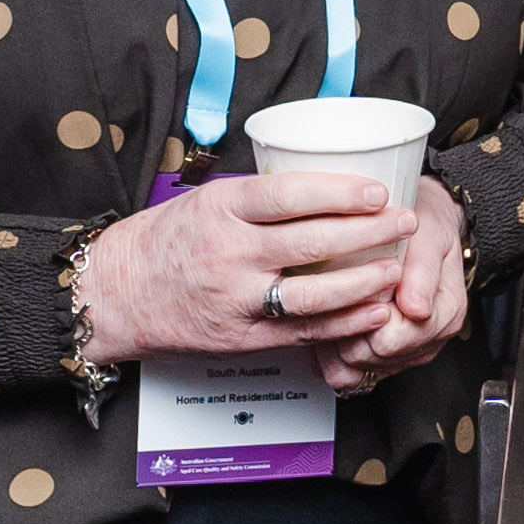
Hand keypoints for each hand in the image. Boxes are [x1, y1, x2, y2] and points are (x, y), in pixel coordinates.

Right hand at [75, 169, 422, 362]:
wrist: (119, 294)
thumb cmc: (169, 240)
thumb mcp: (207, 201)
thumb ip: (260, 199)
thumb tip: (329, 185)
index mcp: (220, 210)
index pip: (289, 195)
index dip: (340, 193)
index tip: (378, 191)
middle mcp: (228, 254)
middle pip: (312, 243)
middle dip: (369, 232)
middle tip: (404, 222)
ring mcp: (235, 300)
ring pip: (314, 294)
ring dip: (364, 282)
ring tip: (396, 269)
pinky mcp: (241, 337)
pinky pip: (303, 332)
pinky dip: (344, 323)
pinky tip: (373, 311)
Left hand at [310, 175, 472, 392]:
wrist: (421, 226)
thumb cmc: (424, 229)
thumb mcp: (429, 236)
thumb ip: (422, 272)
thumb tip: (416, 309)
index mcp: (445, 314)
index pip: (393, 339)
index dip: (367, 314)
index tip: (357, 286)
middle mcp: (425, 340)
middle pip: (369, 356)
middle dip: (348, 324)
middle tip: (338, 290)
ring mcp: (401, 353)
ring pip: (353, 368)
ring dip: (336, 337)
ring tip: (331, 302)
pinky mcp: (379, 358)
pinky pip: (344, 374)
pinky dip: (331, 353)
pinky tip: (329, 322)